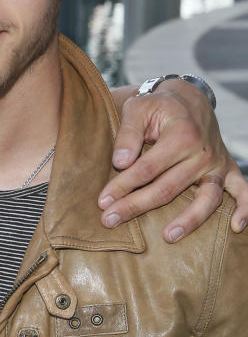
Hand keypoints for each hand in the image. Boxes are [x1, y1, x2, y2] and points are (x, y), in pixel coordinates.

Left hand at [99, 82, 247, 241]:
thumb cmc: (159, 107)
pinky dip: (244, 208)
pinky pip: (242, 191)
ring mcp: (217, 163)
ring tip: (168, 236)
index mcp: (181, 135)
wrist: (189, 100)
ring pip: (206, 198)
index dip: (122, 186)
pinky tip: (236, 227)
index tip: (102, 201)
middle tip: (109, 220)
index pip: (147, 168)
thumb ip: (128, 134)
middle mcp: (203, 152)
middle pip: (168, 187)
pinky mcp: (227, 170)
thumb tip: (120, 162)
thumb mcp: (138, 109)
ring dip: (188, 220)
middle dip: (136, 206)